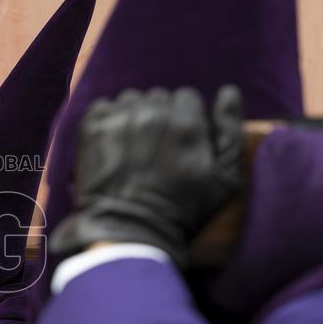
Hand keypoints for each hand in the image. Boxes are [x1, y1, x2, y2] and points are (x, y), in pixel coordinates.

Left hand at [50, 86, 243, 266]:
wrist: (130, 231)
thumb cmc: (183, 210)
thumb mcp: (225, 178)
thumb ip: (230, 131)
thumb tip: (229, 92)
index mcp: (186, 123)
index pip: (187, 97)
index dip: (186, 118)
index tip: (179, 141)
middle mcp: (152, 115)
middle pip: (158, 97)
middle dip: (160, 117)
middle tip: (155, 148)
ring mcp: (119, 120)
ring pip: (131, 100)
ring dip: (134, 115)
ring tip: (133, 145)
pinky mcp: (91, 129)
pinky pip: (102, 106)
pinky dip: (108, 120)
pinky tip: (113, 143)